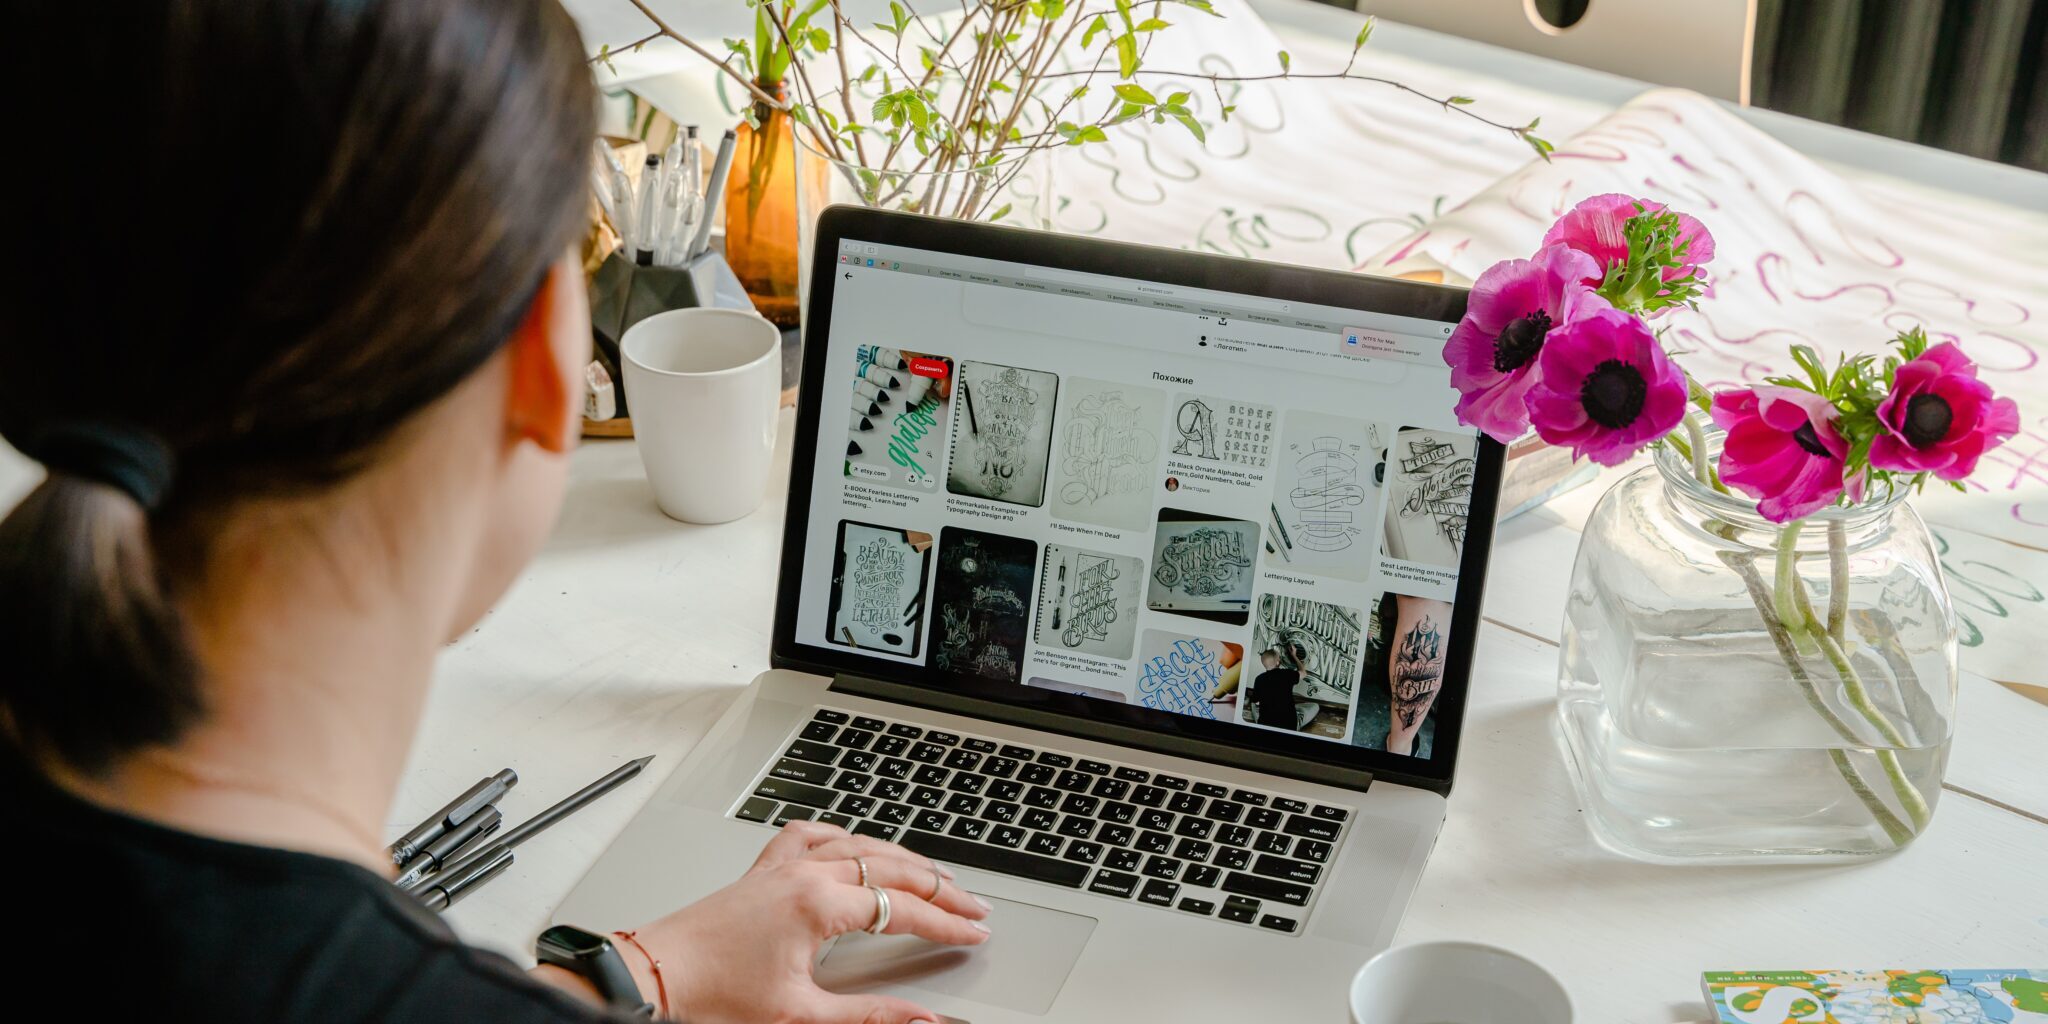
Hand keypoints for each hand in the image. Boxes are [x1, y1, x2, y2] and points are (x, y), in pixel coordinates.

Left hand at [623, 820, 990, 1022]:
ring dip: (903, 858)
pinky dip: (844, 836)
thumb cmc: (713, 994)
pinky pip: (811, 836)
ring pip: (859, 845)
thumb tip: (923, 1020)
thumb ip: (871, 1015)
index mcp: (817, 904)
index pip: (903, 909)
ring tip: (934, 875)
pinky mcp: (761, 871)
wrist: (654, 976)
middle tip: (974, 904)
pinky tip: (854, 842)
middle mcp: (803, 874)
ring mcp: (781, 867)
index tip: (975, 931)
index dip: (946, 922)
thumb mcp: (801, 1016)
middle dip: (940, 887)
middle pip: (891, 868)